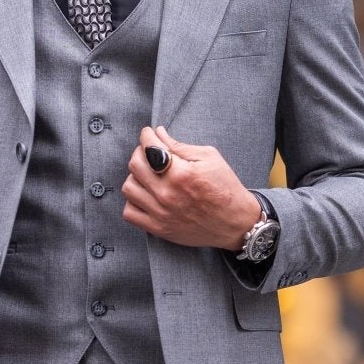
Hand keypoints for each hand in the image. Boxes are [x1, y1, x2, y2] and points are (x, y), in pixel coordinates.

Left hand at [122, 126, 259, 250]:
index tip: (149, 134)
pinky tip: (146, 196)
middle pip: (134, 165)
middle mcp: (168, 194)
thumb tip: (158, 134)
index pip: (149, 147)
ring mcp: (161, 213)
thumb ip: (180, 146)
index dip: (146, 135)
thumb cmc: (225, 188)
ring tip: (148, 176)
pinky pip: (129, 213)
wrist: (235, 223)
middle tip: (150, 153)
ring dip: (136, 177)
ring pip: (128, 188)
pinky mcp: (159, 228)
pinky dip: (133, 202)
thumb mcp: (209, 158)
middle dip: (140, 153)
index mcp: (182, 173)